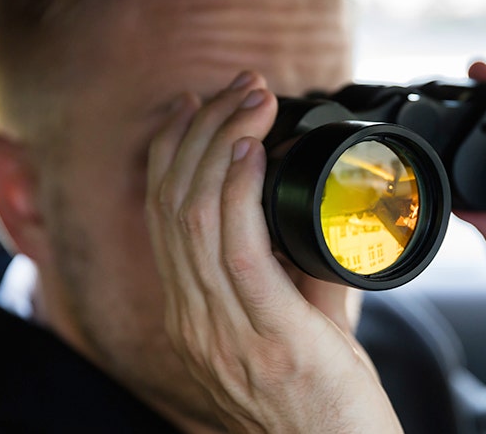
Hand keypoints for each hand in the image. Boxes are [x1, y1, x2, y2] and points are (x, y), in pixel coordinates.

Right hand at [145, 71, 399, 432]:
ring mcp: (223, 332)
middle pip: (170, 203)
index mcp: (192, 314)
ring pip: (193, 216)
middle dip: (200, 130)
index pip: (160, 214)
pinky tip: (250, 150)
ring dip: (222, 142)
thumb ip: (296, 268)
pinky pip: (236, 250)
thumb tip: (317, 209)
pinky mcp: (267, 337)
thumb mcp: (299, 323)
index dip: (171, 149)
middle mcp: (193, 321)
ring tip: (251, 99)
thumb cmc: (325, 399)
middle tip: (240, 86)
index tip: (195, 103)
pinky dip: (237, 190)